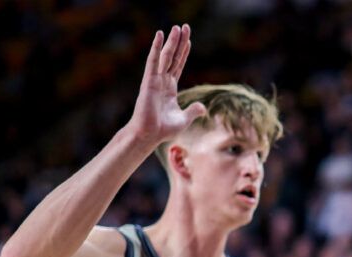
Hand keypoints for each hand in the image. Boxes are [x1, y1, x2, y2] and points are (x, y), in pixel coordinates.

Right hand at [128, 25, 206, 148]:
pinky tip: (159, 35)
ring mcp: (155, 80)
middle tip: (184, 26)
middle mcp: (162, 81)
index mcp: (170, 88)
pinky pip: (153, 61)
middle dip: (179, 42)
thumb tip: (203, 108)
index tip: (188, 40)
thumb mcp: (183, 119)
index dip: (183, 53)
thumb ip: (193, 111)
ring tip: (177, 27)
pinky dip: (156, 48)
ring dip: (171, 41)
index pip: (178, 66)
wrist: (149, 135)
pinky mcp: (148, 81)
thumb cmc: (163, 129)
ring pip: (165, 56)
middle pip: (173, 57)